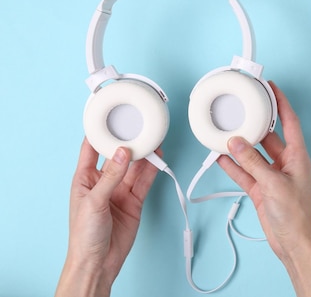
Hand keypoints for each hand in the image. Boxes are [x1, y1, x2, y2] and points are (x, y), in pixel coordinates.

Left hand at [55, 139, 158, 296]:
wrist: (98, 262)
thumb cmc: (84, 235)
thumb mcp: (94, 201)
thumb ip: (110, 177)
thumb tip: (122, 153)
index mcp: (85, 179)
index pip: (91, 149)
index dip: (100, 133)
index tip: (110, 119)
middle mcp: (103, 182)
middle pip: (117, 155)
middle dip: (128, 142)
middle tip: (139, 128)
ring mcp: (119, 191)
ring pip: (134, 167)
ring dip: (143, 155)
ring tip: (153, 140)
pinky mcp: (134, 200)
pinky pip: (144, 181)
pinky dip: (152, 170)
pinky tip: (157, 159)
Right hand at [217, 82, 310, 296]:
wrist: (295, 244)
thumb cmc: (297, 216)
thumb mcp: (272, 184)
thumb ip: (252, 162)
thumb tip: (236, 143)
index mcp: (298, 156)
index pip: (290, 121)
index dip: (281, 103)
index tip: (271, 88)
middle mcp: (286, 163)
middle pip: (268, 136)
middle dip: (255, 124)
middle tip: (241, 110)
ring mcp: (273, 177)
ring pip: (253, 155)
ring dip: (240, 146)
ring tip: (224, 133)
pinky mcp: (262, 190)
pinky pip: (245, 172)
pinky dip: (233, 165)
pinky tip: (221, 157)